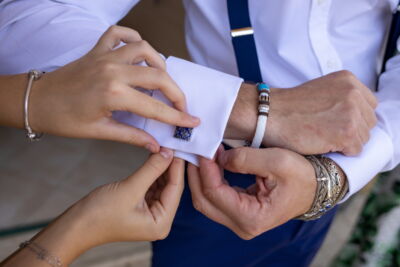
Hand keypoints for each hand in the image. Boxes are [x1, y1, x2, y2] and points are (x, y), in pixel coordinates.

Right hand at [11, 148, 184, 264]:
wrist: (76, 225)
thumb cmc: (99, 214)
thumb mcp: (130, 188)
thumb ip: (152, 169)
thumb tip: (168, 153)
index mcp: (161, 223)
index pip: (176, 189)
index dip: (177, 166)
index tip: (179, 147)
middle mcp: (160, 220)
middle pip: (171, 187)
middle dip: (171, 166)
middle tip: (172, 143)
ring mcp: (150, 214)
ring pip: (162, 185)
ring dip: (161, 167)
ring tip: (164, 147)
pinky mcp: (141, 207)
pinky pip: (152, 186)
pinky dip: (152, 173)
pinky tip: (155, 157)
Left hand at [30, 26, 199, 151]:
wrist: (36, 101)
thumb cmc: (64, 119)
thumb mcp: (100, 131)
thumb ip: (132, 137)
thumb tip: (156, 147)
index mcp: (114, 94)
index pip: (155, 107)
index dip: (177, 116)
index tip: (192, 121)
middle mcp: (113, 70)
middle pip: (158, 76)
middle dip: (176, 93)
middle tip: (181, 106)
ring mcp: (105, 56)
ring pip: (144, 49)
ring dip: (159, 64)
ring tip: (162, 80)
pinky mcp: (97, 49)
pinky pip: (120, 34)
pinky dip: (133, 38)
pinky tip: (139, 52)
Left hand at [188, 146, 315, 239]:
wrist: (315, 188)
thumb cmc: (301, 176)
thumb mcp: (277, 161)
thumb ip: (245, 159)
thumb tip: (219, 157)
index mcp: (252, 217)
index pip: (214, 193)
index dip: (205, 169)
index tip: (204, 148)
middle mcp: (242, 225)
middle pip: (203, 201)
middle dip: (195, 174)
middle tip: (194, 150)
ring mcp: (239, 221)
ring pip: (205, 200)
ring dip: (200, 177)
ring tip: (201, 154)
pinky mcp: (238, 213)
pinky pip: (215, 198)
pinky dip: (209, 180)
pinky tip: (211, 162)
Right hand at [226, 71, 377, 155]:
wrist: (269, 114)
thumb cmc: (288, 107)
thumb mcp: (321, 91)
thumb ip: (341, 98)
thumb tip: (356, 116)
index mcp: (348, 80)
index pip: (369, 105)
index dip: (354, 118)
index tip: (336, 122)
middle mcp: (354, 92)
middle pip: (369, 122)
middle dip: (352, 131)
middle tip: (326, 131)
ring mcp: (351, 112)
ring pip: (363, 138)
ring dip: (345, 142)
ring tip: (322, 136)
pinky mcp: (346, 131)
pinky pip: (355, 150)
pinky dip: (340, 152)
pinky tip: (322, 143)